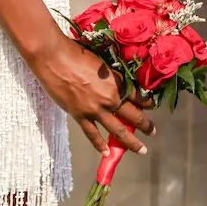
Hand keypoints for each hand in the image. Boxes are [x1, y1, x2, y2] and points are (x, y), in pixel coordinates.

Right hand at [30, 36, 155, 154]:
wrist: (53, 56)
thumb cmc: (76, 52)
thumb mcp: (101, 62)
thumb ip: (110, 76)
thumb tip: (116, 83)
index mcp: (117, 82)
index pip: (139, 96)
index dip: (148, 102)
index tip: (152, 106)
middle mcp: (110, 98)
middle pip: (134, 116)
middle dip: (146, 125)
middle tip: (152, 131)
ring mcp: (95, 109)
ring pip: (117, 131)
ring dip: (131, 142)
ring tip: (141, 150)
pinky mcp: (80, 116)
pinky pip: (92, 134)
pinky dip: (100, 145)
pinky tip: (106, 153)